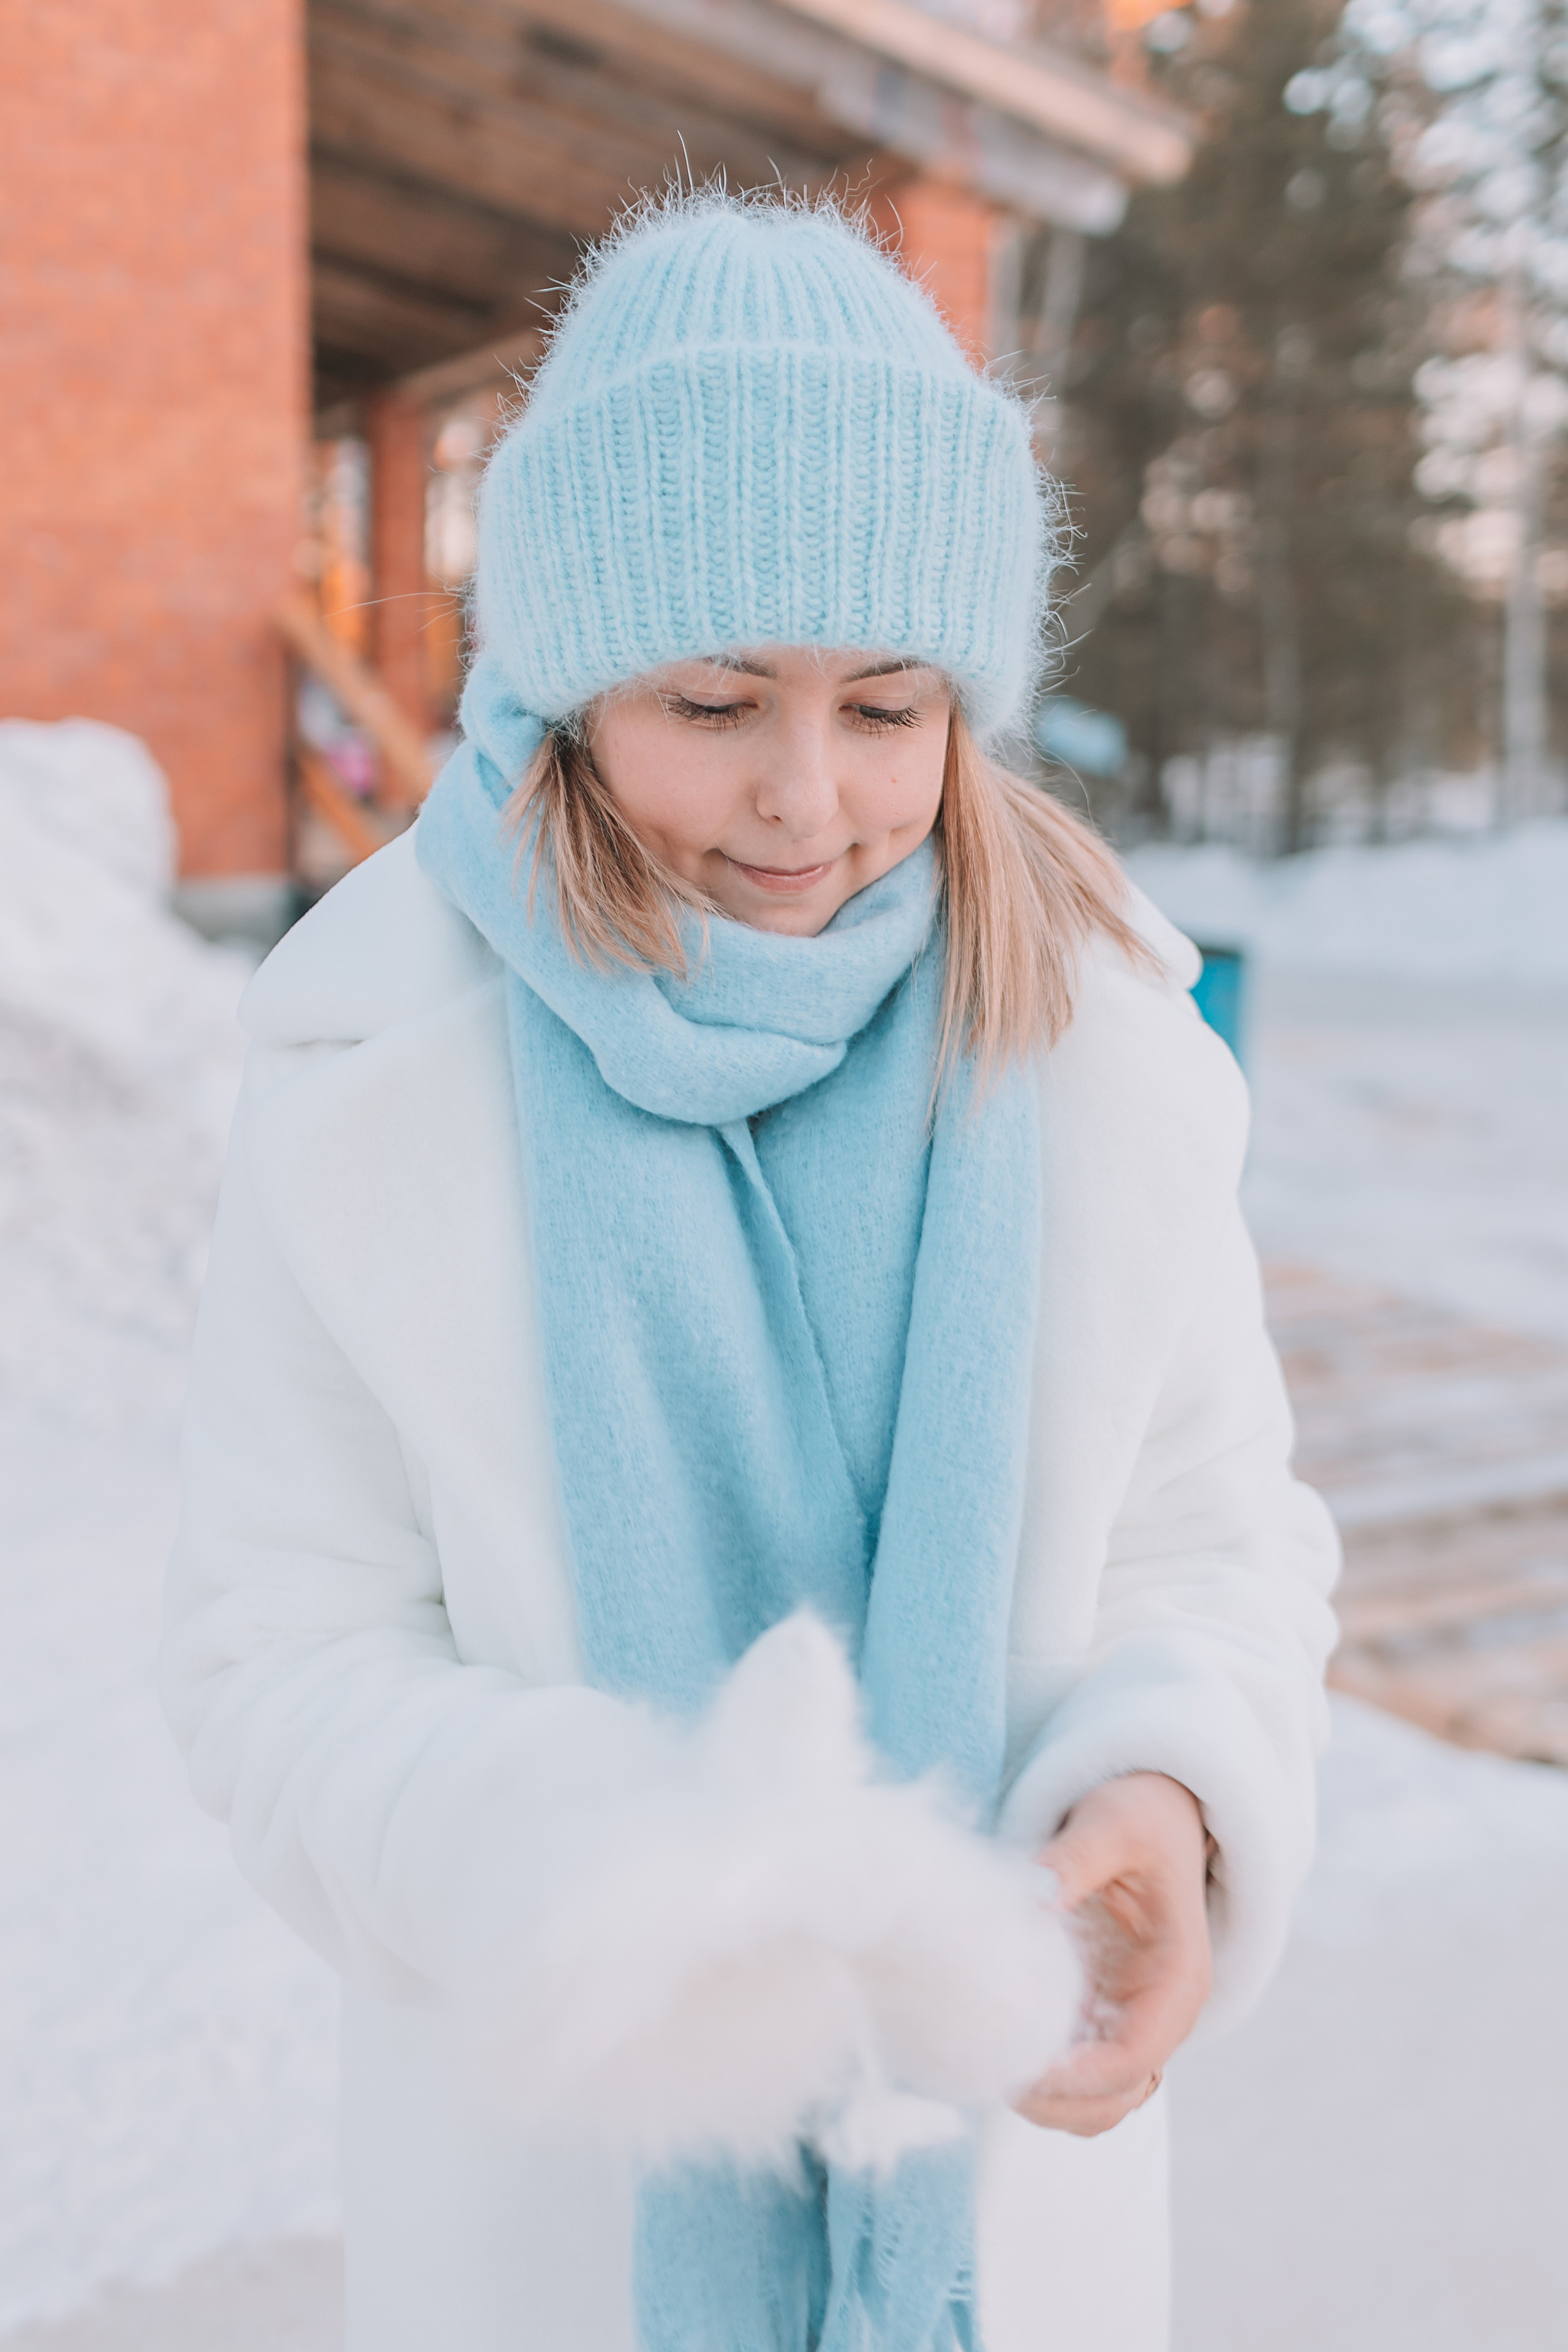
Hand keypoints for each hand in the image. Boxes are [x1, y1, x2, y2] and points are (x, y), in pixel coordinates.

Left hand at [1013, 1772, 1211, 2137]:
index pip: (1136, 2059)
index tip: (1020, 2068)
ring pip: (1100, 2100)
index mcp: (1178, 1978)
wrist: (1157, 1810)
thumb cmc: (1139, 1815)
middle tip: (990, 2076)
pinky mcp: (1107, 2013)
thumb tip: (1031, 1899)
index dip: (1079, 2077)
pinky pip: (1081, 2071)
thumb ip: (1073, 1859)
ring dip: (1049, 2101)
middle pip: (1117, 2097)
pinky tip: (999, 2048)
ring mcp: (1135, 2018)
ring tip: (988, 2069)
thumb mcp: (1111, 1823)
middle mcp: (1163, 2012)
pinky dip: (1046, 2078)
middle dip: (1058, 2103)